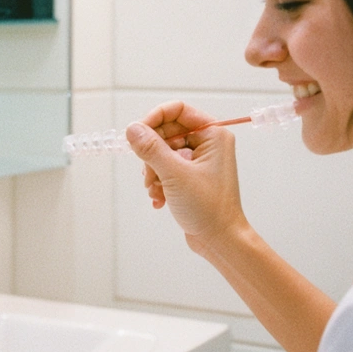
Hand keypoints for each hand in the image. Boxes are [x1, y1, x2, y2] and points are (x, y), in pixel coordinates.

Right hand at [126, 101, 248, 248]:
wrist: (220, 241)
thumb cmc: (208, 208)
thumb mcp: (175, 174)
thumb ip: (151, 149)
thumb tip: (132, 128)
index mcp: (213, 135)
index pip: (178, 110)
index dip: (155, 119)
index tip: (137, 135)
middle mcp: (208, 145)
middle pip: (167, 133)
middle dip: (152, 153)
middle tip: (147, 173)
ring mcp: (199, 162)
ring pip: (164, 153)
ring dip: (153, 171)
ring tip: (154, 190)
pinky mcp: (191, 178)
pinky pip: (167, 169)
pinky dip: (159, 182)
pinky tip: (159, 199)